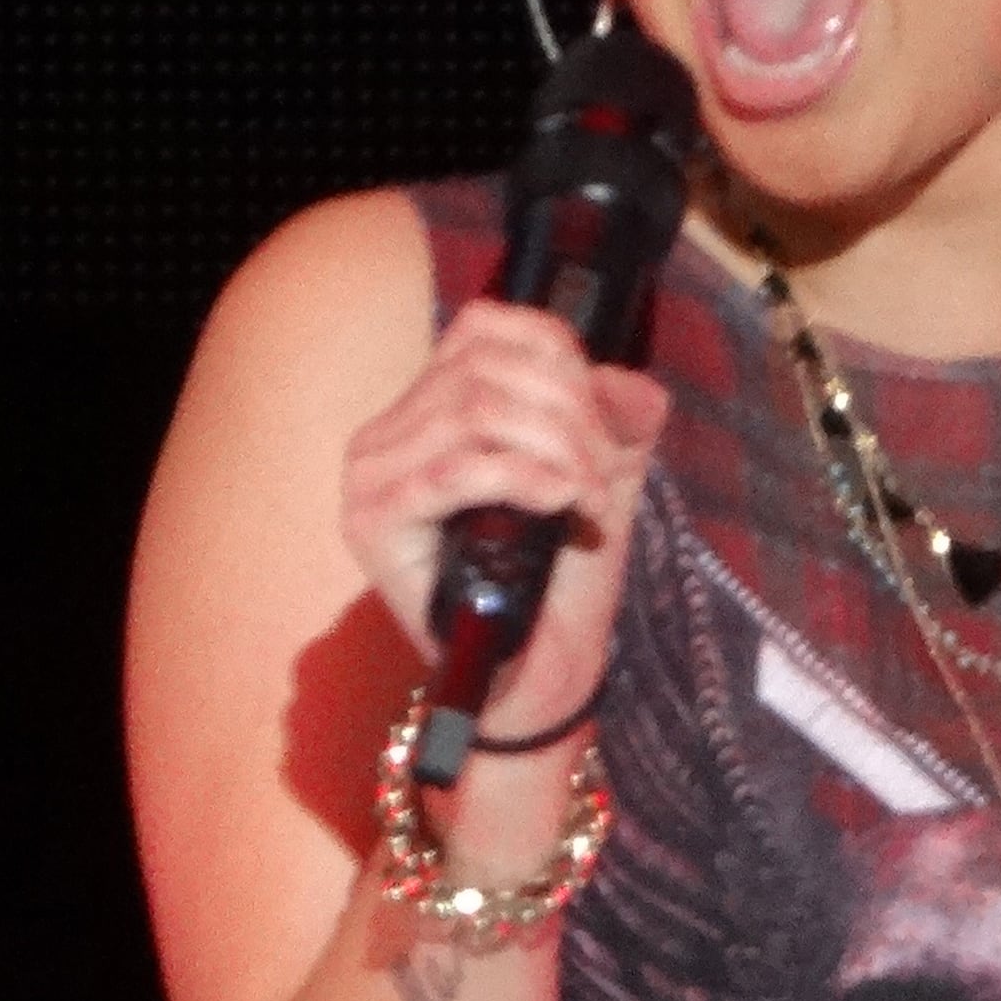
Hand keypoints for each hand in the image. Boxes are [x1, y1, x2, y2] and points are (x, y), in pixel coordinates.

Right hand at [339, 300, 669, 735]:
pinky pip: (456, 468)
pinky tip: (561, 503)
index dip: (561, 358)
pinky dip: (523, 477)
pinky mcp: (374, 521)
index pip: (487, 326)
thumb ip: (618, 417)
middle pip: (488, 368)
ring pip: (474, 409)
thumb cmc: (556, 577)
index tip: (604, 424)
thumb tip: (629, 382)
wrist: (533, 675)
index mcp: (429, 403)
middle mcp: (388, 430)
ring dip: (555, 449)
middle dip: (569, 414)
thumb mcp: (600, 474)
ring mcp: (371, 474)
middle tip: (604, 476)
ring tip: (586, 498)